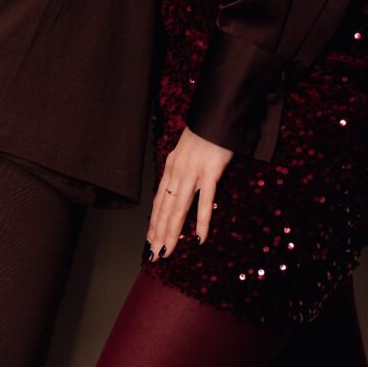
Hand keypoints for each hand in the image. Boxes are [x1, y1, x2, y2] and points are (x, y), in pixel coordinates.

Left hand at [147, 126, 232, 259]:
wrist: (217, 113)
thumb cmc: (206, 131)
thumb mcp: (188, 150)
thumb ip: (184, 168)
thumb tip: (182, 184)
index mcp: (171, 167)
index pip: (159, 201)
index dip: (154, 222)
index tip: (150, 239)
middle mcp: (177, 172)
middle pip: (165, 209)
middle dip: (158, 233)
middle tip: (154, 253)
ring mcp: (192, 173)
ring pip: (178, 209)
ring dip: (171, 232)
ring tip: (166, 251)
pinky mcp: (210, 172)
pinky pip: (204, 201)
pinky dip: (201, 221)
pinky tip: (199, 237)